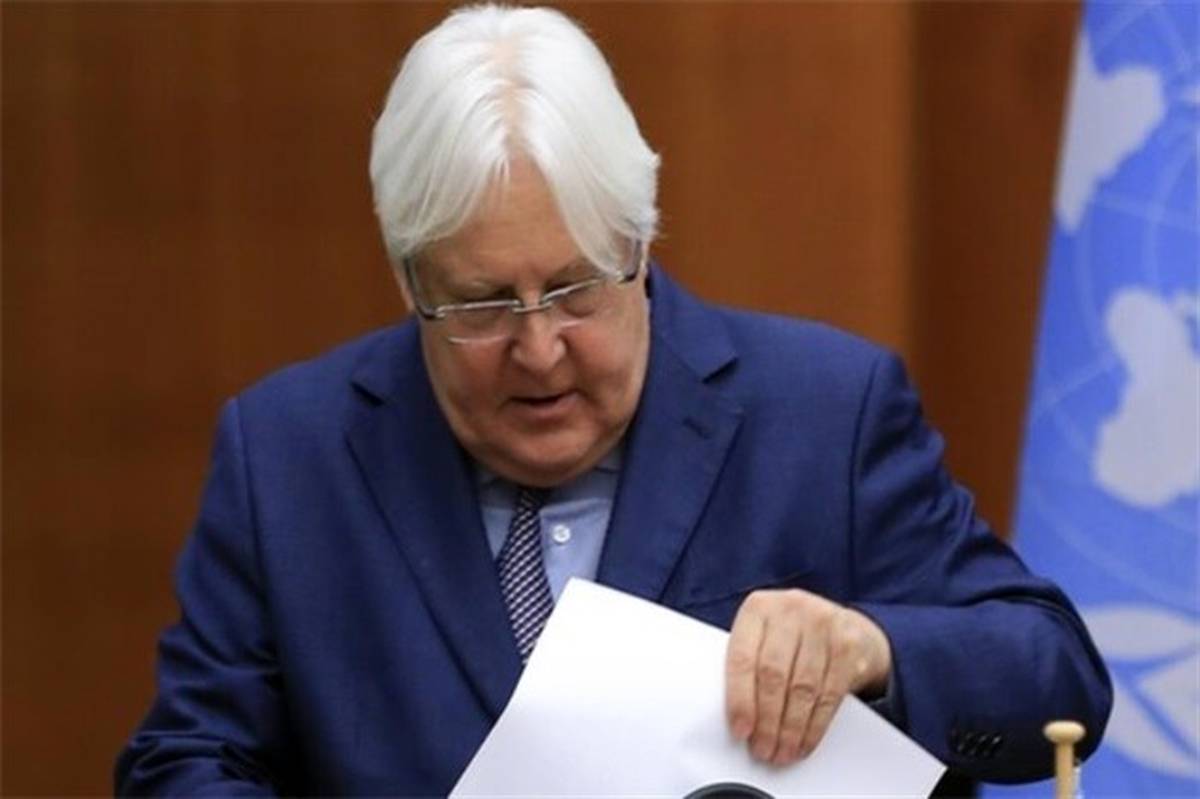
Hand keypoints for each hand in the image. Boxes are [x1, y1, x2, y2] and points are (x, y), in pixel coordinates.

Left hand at [725, 588, 891, 765]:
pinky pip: (829, 694)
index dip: (740, 699)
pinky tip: (805, 742)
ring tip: (782, 752)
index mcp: (758, 608)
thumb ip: (749, 665)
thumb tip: (738, 718)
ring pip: (802, 688)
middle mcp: (790, 608)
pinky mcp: (848, 644)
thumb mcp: (766, 638)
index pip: (742, 658)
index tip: (740, 731)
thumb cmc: (793, 640)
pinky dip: (815, 725)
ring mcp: (822, 623)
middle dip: (767, 721)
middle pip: (773, 675)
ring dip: (791, 729)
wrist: (846, 628)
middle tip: (763, 749)